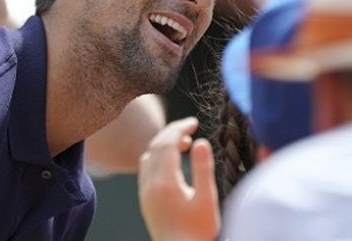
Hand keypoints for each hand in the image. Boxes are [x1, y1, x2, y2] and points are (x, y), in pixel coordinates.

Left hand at [138, 117, 219, 240]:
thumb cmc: (199, 231)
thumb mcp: (207, 199)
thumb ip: (203, 168)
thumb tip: (200, 141)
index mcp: (164, 183)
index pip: (167, 143)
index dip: (180, 128)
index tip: (195, 122)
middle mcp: (149, 186)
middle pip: (155, 146)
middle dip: (172, 131)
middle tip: (191, 126)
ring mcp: (145, 193)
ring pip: (148, 156)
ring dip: (164, 143)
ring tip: (185, 143)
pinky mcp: (145, 200)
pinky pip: (146, 168)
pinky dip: (158, 156)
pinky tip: (173, 161)